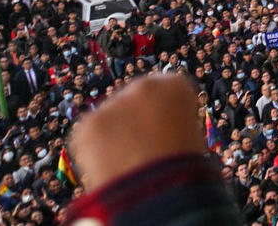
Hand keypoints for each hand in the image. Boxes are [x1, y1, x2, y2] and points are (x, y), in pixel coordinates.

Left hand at [68, 74, 205, 189]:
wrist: (159, 192)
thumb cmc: (184, 172)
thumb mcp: (191, 140)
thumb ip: (173, 128)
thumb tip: (160, 136)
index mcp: (175, 86)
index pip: (167, 94)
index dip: (165, 117)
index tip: (164, 135)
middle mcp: (143, 87)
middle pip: (135, 102)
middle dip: (134, 123)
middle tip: (140, 152)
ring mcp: (112, 104)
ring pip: (110, 120)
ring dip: (114, 137)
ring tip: (125, 167)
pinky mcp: (87, 125)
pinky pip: (89, 138)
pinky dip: (95, 154)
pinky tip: (109, 170)